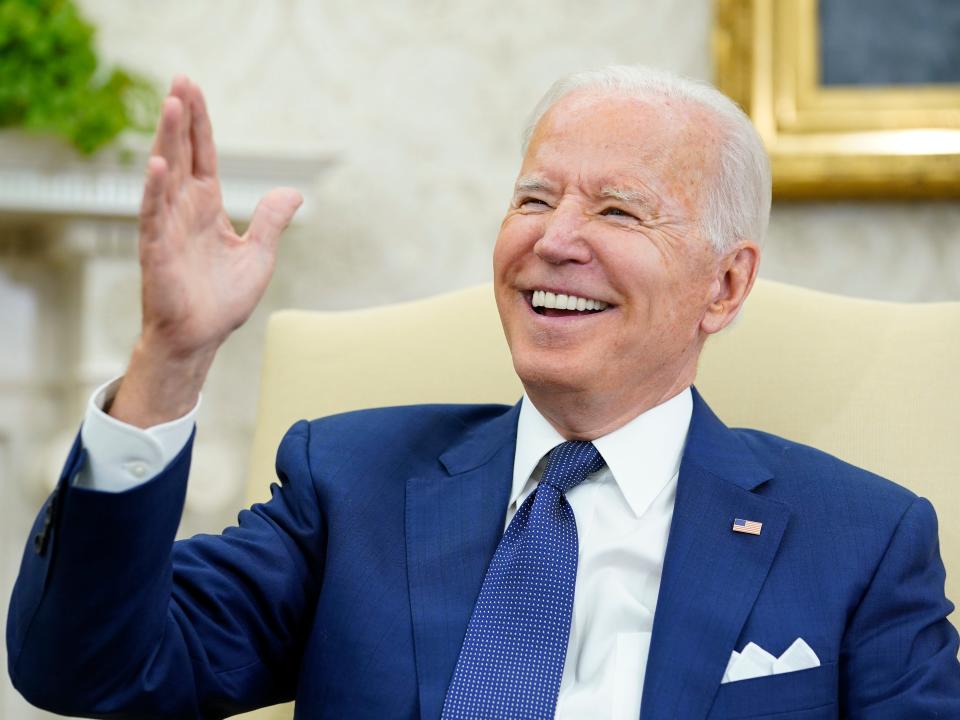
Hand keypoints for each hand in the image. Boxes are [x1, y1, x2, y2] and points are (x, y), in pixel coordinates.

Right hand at [109, 76, 301, 426]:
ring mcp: (167, 227)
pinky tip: (157, 165)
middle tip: (180, 80)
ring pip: (166, 176)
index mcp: (207, 207)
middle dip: (181, 118)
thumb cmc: (223, 299)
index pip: (203, 156)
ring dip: (168, 141)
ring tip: (170, 105)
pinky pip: (153, 216)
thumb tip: (293, 191)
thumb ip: (271, 220)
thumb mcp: (259, 255)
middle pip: (182, 154)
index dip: (200, 124)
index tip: (192, 89)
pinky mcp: (157, 251)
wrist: (201, 337)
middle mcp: (184, 210)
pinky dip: (154, 191)